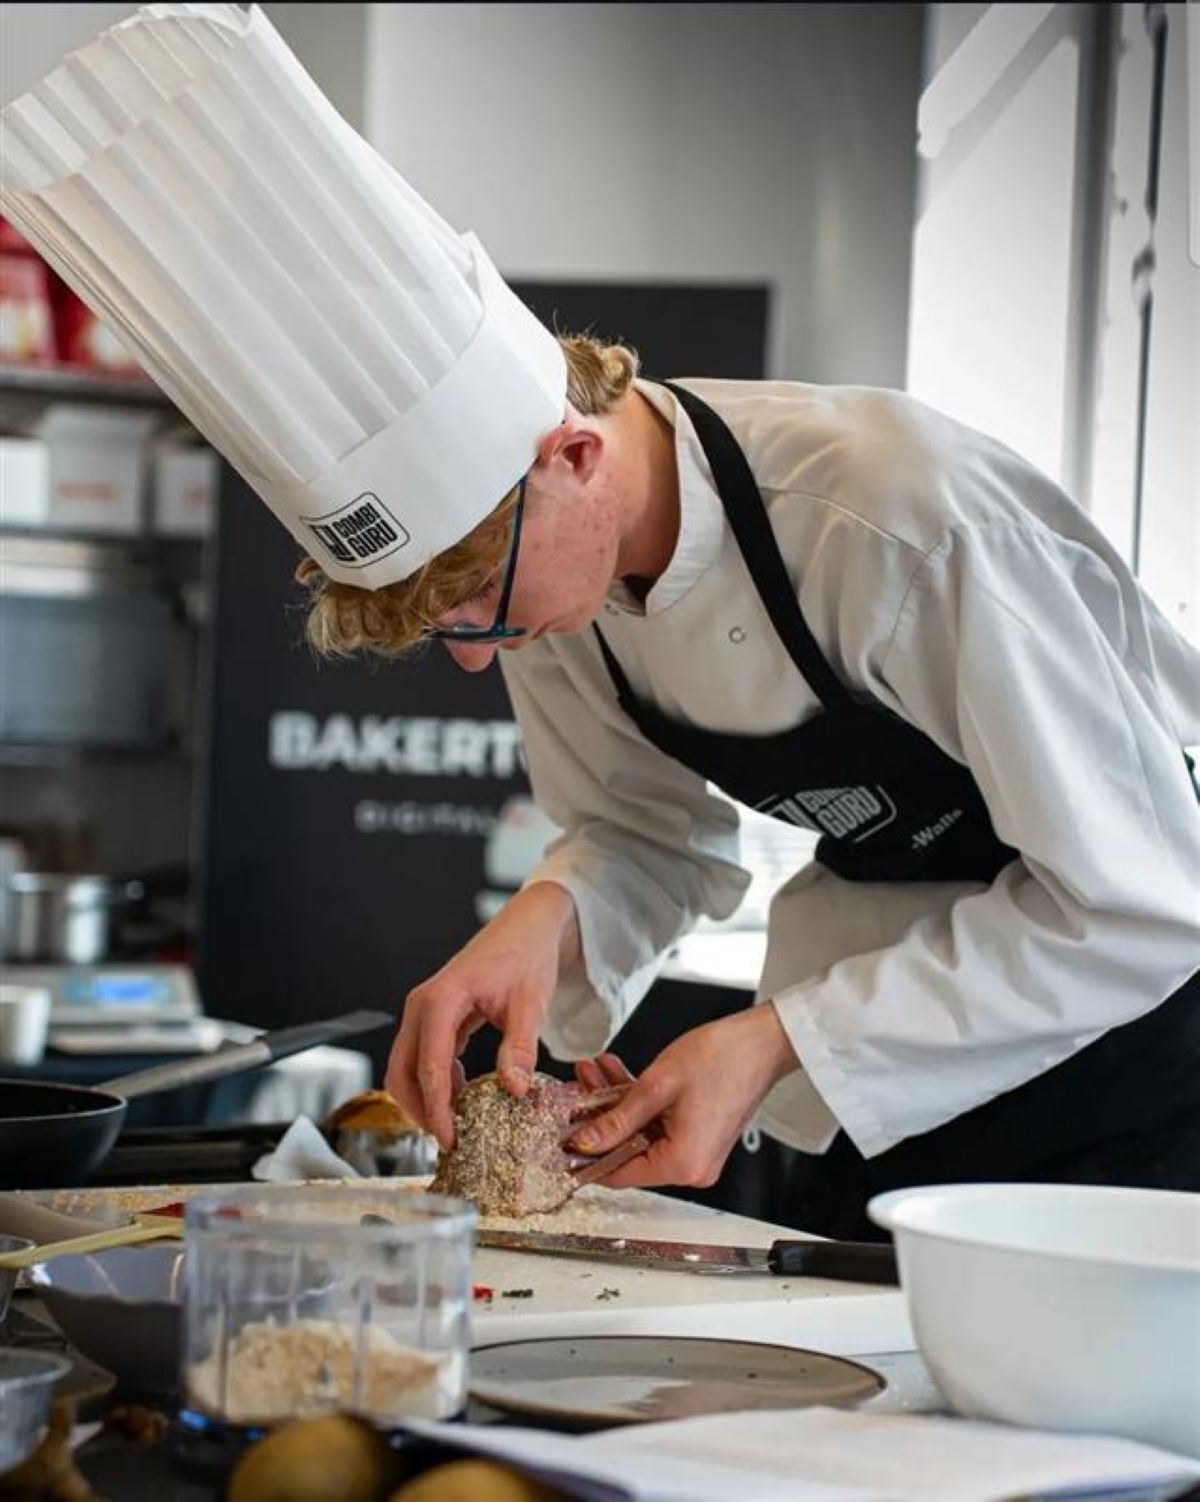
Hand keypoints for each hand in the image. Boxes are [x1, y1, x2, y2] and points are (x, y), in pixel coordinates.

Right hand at [385, 882, 579, 1150]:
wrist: (527, 927)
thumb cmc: (527, 957)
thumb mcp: (531, 1004)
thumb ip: (520, 1047)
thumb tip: (514, 1089)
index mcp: (441, 1000)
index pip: (429, 1066)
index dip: (437, 1108)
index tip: (451, 1139)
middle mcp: (423, 1005)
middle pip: (402, 1070)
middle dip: (420, 1110)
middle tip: (448, 1141)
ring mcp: (425, 1010)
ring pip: (406, 1066)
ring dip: (424, 1098)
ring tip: (455, 1125)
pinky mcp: (434, 1016)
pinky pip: (422, 1056)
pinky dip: (434, 1081)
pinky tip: (460, 1096)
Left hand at [568, 1004, 797, 1189]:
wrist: (762, 1042)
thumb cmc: (722, 1058)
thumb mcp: (656, 1085)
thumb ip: (616, 1117)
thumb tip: (585, 1141)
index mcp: (682, 1163)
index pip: (618, 1174)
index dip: (586, 1154)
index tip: (561, 1136)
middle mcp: (692, 1168)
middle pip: (628, 1151)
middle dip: (601, 1117)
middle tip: (578, 1089)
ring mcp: (697, 1153)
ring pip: (640, 1134)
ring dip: (618, 1104)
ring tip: (596, 1072)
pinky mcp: (699, 1136)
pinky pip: (658, 1126)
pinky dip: (639, 1104)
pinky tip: (618, 1074)